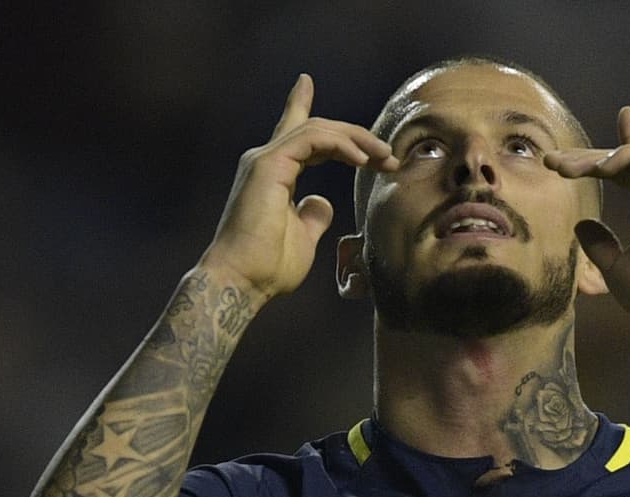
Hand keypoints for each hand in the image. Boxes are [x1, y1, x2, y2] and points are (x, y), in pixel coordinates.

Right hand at [197, 74, 398, 303]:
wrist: (242, 281)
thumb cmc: (267, 267)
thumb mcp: (302, 238)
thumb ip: (312, 216)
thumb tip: (323, 203)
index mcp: (273, 174)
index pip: (293, 133)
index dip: (300, 105)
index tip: (305, 81)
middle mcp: (266, 160)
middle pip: (317, 129)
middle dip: (356, 137)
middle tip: (387, 155)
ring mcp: (266, 160)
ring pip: (318, 129)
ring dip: (357, 140)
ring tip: (384, 158)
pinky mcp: (269, 165)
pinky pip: (313, 139)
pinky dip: (341, 145)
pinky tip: (362, 161)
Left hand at [543, 107, 629, 325]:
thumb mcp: (615, 267)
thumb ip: (599, 245)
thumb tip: (581, 224)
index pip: (629, 171)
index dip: (608, 151)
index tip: (579, 143)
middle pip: (625, 161)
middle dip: (586, 158)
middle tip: (552, 161)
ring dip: (599, 157)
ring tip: (567, 169)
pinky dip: (627, 155)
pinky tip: (600, 168)